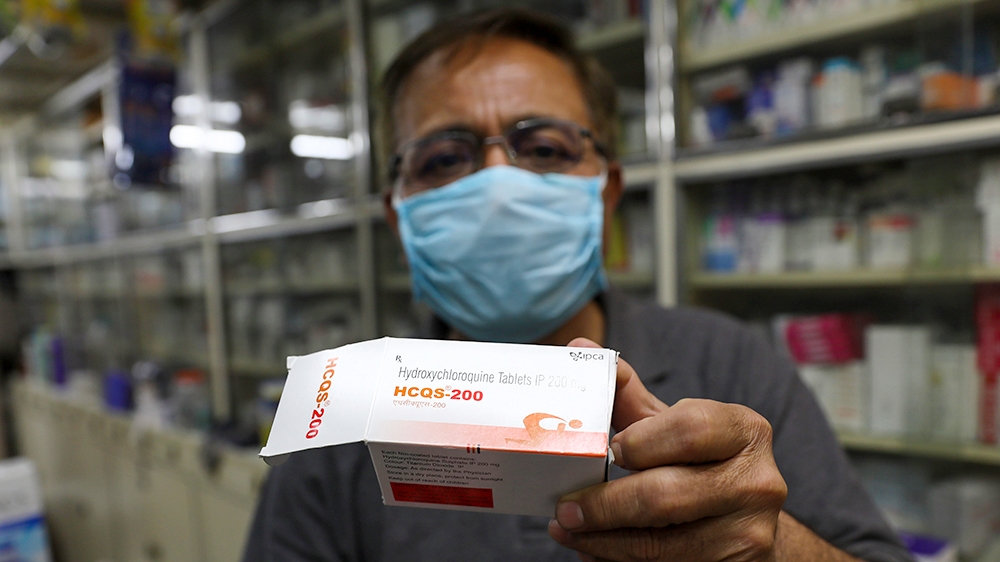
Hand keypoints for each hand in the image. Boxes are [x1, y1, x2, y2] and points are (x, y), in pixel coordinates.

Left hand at [549, 338, 786, 561]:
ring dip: (602, 541)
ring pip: (660, 545)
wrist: (747, 523)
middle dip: (604, 504)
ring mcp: (751, 533)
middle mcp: (758, 482)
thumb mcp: (675, 429)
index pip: (688, 428)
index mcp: (745, 430)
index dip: (640, 440)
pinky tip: (594, 551)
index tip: (606, 451)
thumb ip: (629, 396)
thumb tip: (580, 351)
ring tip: (568, 529)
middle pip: (666, 495)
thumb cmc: (702, 466)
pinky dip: (620, 561)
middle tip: (564, 507)